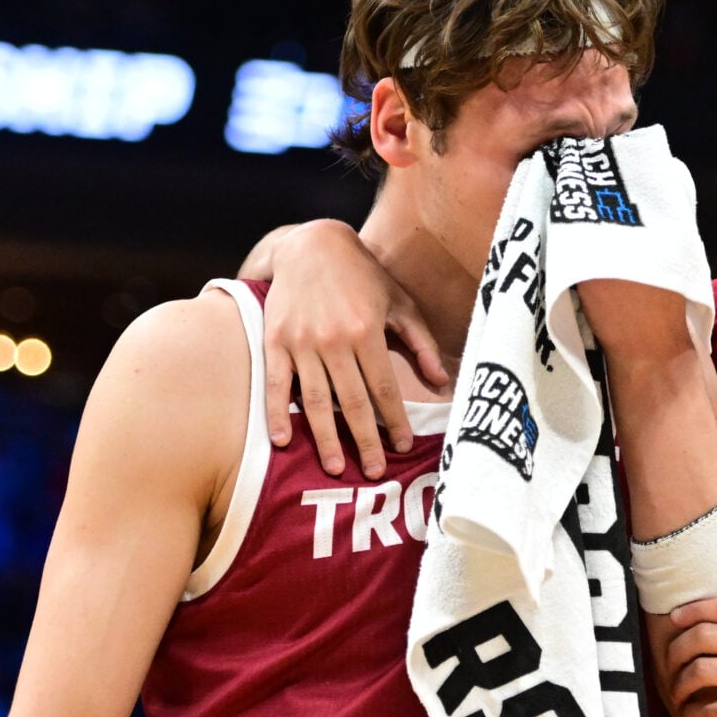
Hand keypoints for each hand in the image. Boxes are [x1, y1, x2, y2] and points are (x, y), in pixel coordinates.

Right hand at [248, 219, 445, 479]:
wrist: (309, 244)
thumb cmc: (361, 275)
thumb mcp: (399, 302)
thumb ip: (421, 343)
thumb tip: (441, 382)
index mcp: (366, 331)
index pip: (384, 388)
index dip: (393, 421)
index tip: (402, 446)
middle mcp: (334, 340)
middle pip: (352, 402)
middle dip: (364, 441)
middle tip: (373, 472)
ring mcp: (301, 342)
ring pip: (316, 400)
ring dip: (325, 438)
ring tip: (335, 467)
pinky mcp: (274, 341)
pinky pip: (276, 384)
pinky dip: (276, 413)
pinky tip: (282, 441)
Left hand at [664, 558, 716, 716]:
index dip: (693, 610)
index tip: (674, 619)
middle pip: (705, 636)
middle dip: (677, 650)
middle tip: (669, 663)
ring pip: (703, 670)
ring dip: (680, 684)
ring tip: (678, 693)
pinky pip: (715, 708)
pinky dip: (695, 713)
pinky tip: (693, 716)